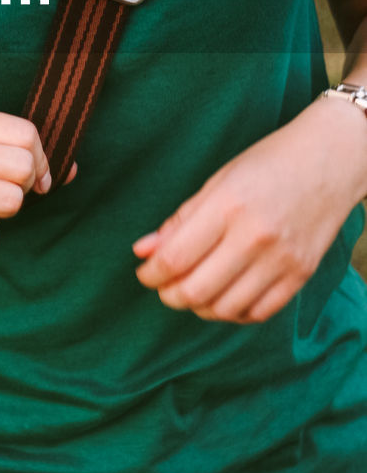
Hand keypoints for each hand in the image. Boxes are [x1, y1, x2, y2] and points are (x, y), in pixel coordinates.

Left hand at [132, 97, 366, 323]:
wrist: (330, 159)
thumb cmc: (268, 164)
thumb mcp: (217, 182)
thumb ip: (180, 220)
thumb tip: (143, 251)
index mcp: (227, 205)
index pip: (175, 258)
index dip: (151, 274)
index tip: (144, 273)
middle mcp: (255, 236)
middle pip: (196, 290)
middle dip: (169, 295)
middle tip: (164, 287)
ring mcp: (281, 259)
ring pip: (225, 308)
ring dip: (199, 307)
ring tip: (192, 292)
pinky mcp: (301, 274)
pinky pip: (258, 313)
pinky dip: (233, 313)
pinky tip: (224, 297)